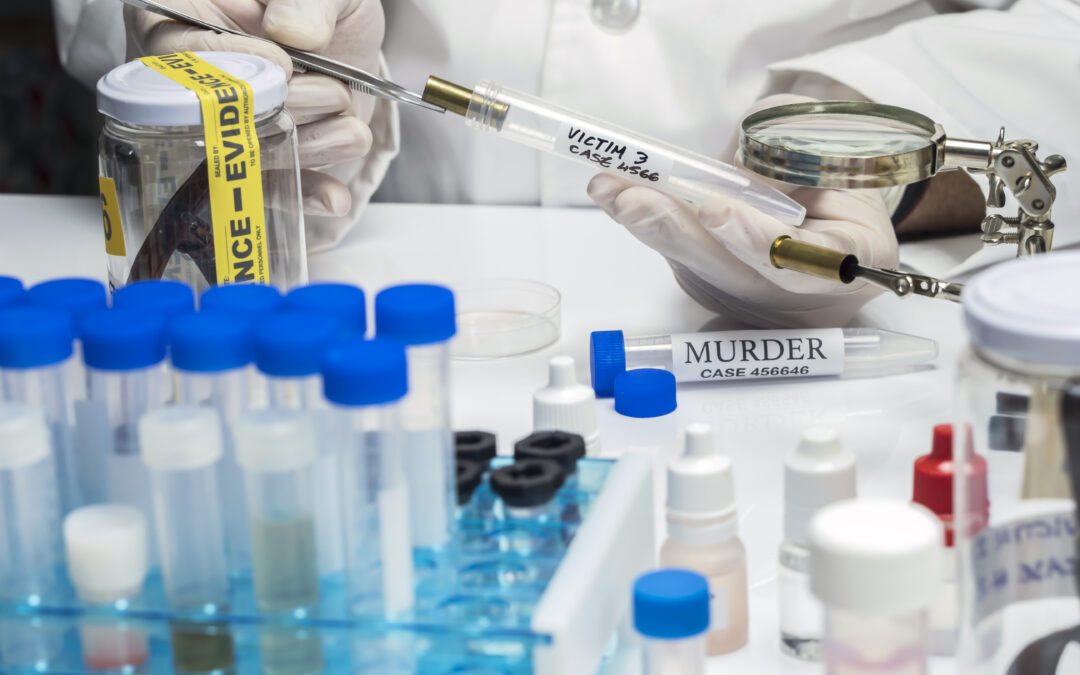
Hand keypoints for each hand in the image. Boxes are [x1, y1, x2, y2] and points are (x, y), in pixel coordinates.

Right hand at [125, 0, 384, 216]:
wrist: (343, 31)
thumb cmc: (315, 3)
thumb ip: (303, 1)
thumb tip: (292, 34)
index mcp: (178, 19)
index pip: (184, 60)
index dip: (240, 74)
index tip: (287, 65)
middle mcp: (191, 81)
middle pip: (219, 120)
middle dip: (286, 110)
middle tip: (331, 91)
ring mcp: (225, 126)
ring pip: (252, 157)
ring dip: (312, 142)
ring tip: (344, 110)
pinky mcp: (261, 158)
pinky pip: (271, 192)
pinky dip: (305, 194)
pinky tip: (333, 197)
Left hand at [587, 95, 898, 327]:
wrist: (843, 241)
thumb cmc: (848, 198)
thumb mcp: (846, 171)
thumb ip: (798, 167)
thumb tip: (736, 171)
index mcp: (845, 264)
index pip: (797, 258)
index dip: (752, 237)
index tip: (714, 210)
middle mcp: (787, 294)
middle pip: (724, 268)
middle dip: (672, 228)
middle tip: (631, 199)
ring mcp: (742, 296)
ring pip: (690, 260)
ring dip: (645, 221)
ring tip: (605, 186)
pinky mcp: (710, 286)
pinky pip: (678, 251)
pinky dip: (648, 219)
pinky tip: (615, 192)